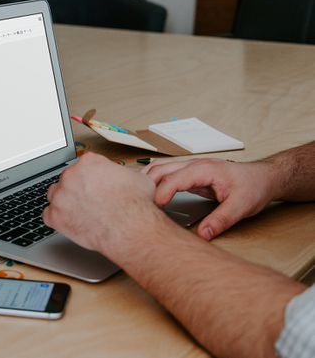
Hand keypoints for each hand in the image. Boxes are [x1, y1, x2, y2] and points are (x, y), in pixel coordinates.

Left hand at [43, 153, 161, 257]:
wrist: (130, 228)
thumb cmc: (135, 205)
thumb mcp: (136, 178)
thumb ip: (122, 174)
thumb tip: (125, 176)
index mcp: (88, 162)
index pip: (83, 166)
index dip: (89, 177)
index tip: (93, 185)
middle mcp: (71, 175)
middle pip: (67, 179)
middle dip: (76, 189)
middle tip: (87, 201)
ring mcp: (61, 195)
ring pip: (55, 195)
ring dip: (64, 202)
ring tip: (77, 211)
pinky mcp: (55, 215)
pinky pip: (48, 215)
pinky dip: (57, 219)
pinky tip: (67, 222)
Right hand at [142, 158, 278, 239]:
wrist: (263, 177)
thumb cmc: (254, 186)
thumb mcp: (242, 206)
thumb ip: (221, 220)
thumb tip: (203, 234)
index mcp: (205, 169)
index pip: (175, 178)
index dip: (162, 192)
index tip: (154, 207)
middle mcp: (195, 164)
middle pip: (161, 169)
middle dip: (146, 184)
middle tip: (138, 204)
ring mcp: (191, 168)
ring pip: (160, 168)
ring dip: (146, 180)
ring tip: (136, 197)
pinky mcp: (189, 174)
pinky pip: (165, 173)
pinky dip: (153, 180)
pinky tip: (147, 191)